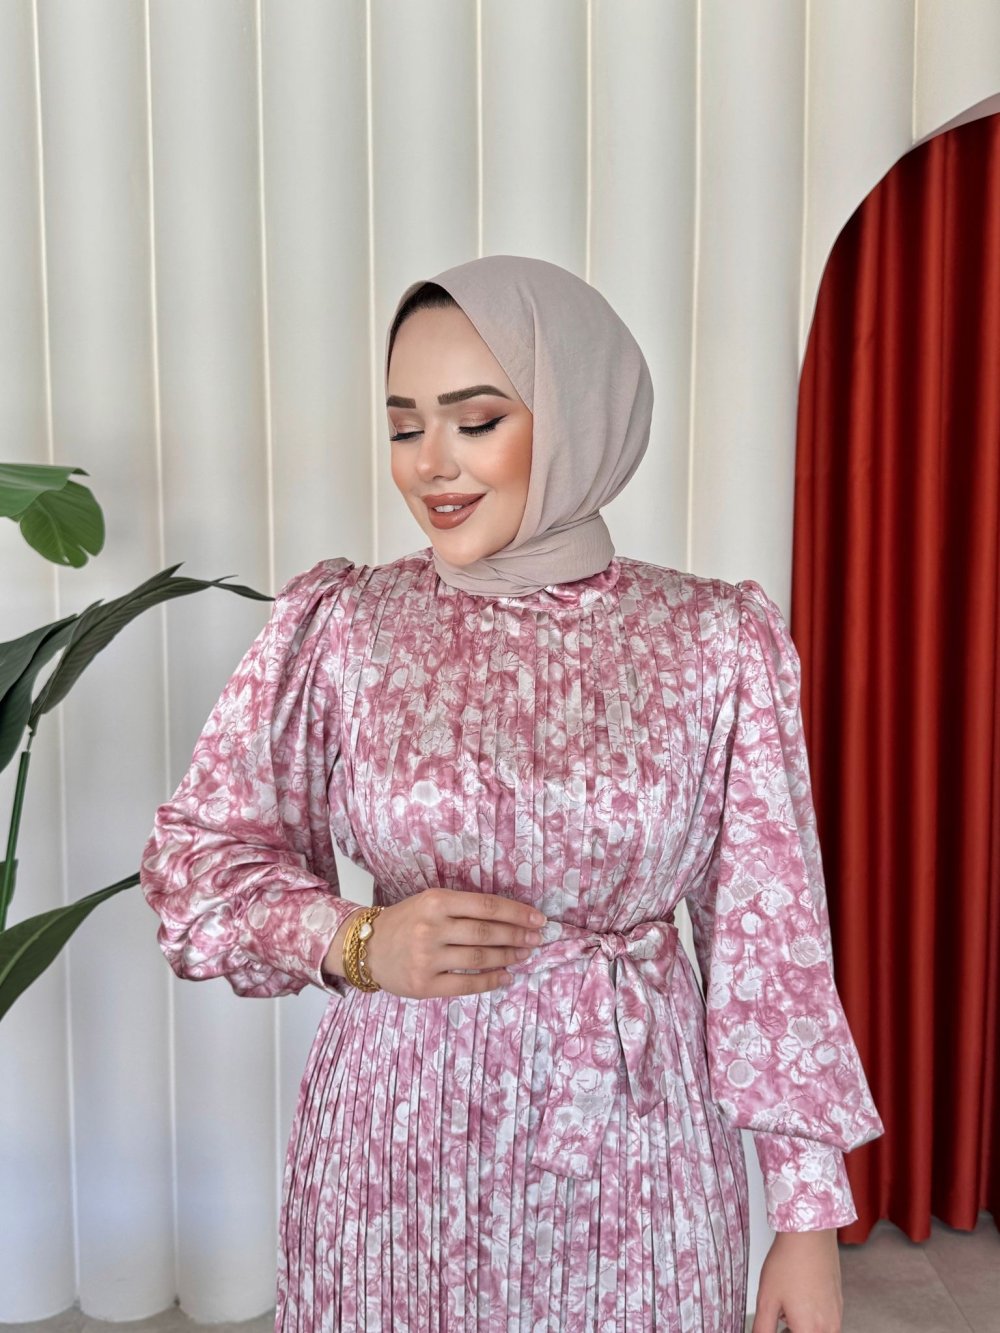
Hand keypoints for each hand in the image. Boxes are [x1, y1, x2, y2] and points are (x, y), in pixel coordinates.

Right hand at [323, 887, 546, 998]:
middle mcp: (431, 928)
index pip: (486, 905)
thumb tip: (509, 916)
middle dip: (517, 936)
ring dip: (508, 956)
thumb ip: (463, 908)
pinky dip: (490, 981)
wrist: (366, 947)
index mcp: (436, 901)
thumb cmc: (405, 921)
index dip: (516, 913)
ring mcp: (427, 958)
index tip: (538, 919)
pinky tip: (506, 976)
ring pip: (479, 957)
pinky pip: (466, 984)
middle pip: (485, 932)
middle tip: (537, 939)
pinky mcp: (424, 984)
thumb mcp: (430, 902)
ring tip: (524, 955)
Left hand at [751, 1227, 843, 1331]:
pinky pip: (827, 1323)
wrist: (809, 1235)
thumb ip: (762, 1328)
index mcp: (809, 1330)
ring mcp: (836, 1316)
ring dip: (802, 1329)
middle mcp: (828, 1328)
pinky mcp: (839, 1304)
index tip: (777, 1326)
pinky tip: (799, 1300)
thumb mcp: (766, 1299)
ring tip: (786, 1310)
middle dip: (792, 1332)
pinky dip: (812, 1320)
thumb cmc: (789, 1262)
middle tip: (779, 1322)